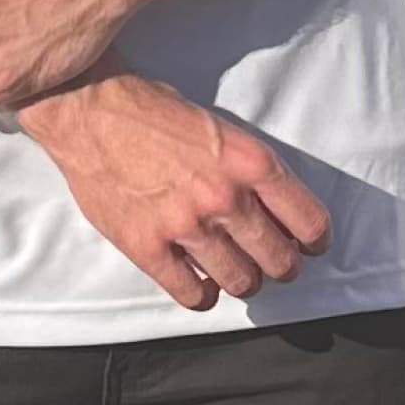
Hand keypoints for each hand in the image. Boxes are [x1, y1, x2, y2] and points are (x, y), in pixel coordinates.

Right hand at [20, 74, 333, 312]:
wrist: (91, 108)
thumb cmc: (154, 112)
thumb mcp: (221, 129)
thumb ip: (249, 171)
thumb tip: (273, 211)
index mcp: (250, 162)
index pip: (308, 221)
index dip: (314, 241)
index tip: (309, 247)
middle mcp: (224, 198)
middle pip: (278, 260)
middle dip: (281, 266)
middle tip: (274, 264)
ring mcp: (185, 226)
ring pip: (240, 282)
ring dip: (243, 282)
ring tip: (236, 273)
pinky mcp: (146, 247)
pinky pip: (190, 294)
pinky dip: (202, 296)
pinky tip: (200, 284)